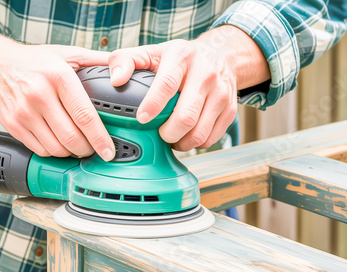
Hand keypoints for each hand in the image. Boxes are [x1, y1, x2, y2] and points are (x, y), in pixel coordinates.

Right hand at [0, 20, 114, 159]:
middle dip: (87, 149)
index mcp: (58, 76)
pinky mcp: (12, 125)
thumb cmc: (35, 61)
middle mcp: (39, 94)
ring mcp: (23, 112)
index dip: (99, 138)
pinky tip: (59, 143)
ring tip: (77, 146)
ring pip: (55, 148)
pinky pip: (39, 149)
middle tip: (95, 149)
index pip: (84, 116)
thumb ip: (96, 61)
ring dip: (71, 153)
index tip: (109, 150)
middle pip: (71, 137)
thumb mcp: (67, 53)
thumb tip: (123, 71)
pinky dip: (53, 152)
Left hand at [108, 25, 269, 150]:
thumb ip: (124, 60)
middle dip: (167, 133)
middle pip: (186, 117)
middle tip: (158, 132)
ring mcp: (221, 93)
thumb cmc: (179, 58)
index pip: (167, 85)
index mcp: (182, 57)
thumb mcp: (150, 52)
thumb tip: (115, 80)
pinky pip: (211, 139)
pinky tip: (185, 136)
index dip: (153, 106)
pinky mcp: (230, 109)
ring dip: (180, 143)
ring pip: (199, 133)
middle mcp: (206, 74)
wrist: (220, 54)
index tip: (141, 119)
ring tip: (170, 136)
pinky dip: (195, 144)